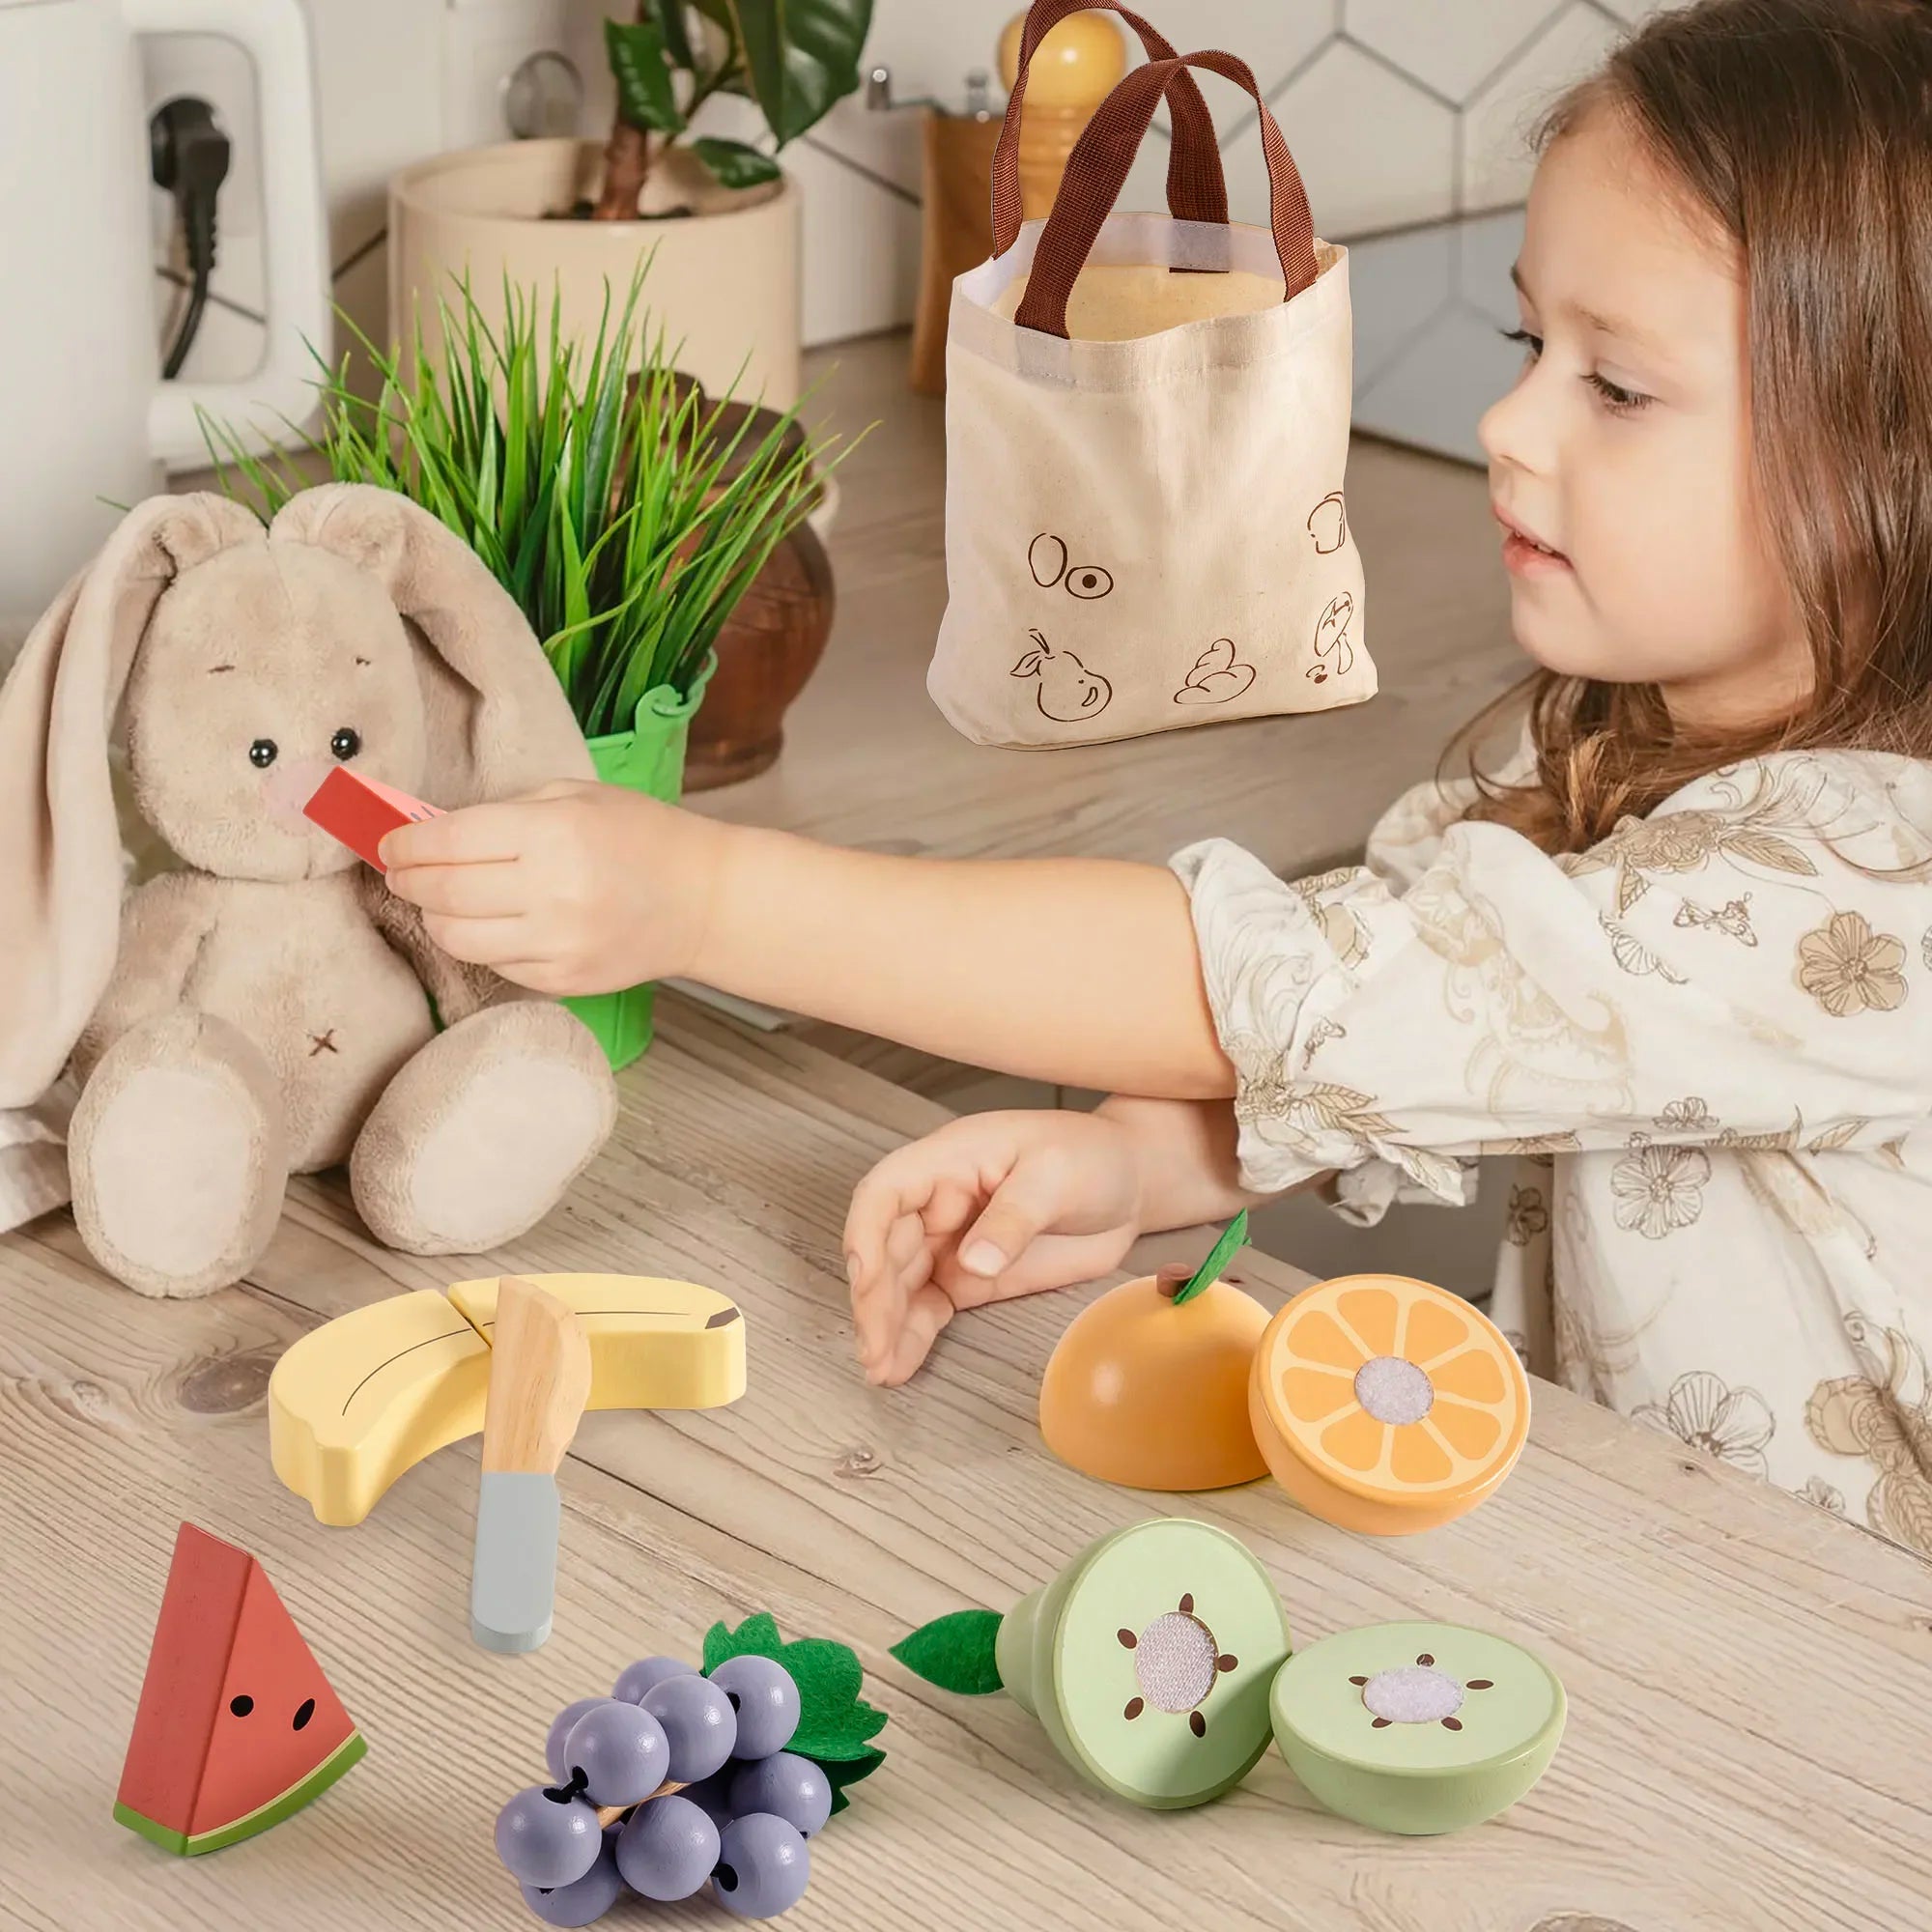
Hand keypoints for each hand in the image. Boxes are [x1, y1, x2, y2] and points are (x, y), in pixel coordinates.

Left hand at [380, 782, 721, 996]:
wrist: (702, 900)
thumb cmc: (641, 837)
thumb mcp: (574, 797)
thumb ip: (501, 812)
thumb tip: (427, 831)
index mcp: (553, 833)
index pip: (447, 842)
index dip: (405, 844)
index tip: (389, 844)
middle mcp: (552, 891)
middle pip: (443, 892)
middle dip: (408, 880)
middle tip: (400, 872)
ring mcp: (558, 942)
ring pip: (457, 937)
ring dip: (433, 917)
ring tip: (436, 901)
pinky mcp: (564, 978)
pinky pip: (493, 964)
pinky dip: (476, 944)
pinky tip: (484, 924)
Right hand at [843, 1109, 1144, 1387]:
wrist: (1129, 1185)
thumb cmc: (1092, 1158)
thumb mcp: (1057, 1176)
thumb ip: (1014, 1218)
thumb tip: (972, 1262)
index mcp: (949, 1160)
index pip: (884, 1192)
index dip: (865, 1234)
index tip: (865, 1279)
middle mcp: (936, 1200)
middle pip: (885, 1247)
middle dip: (875, 1299)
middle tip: (876, 1350)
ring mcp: (950, 1241)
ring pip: (900, 1284)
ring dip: (886, 1325)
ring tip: (881, 1370)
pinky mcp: (968, 1277)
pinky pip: (928, 1307)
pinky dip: (912, 1336)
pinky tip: (899, 1367)